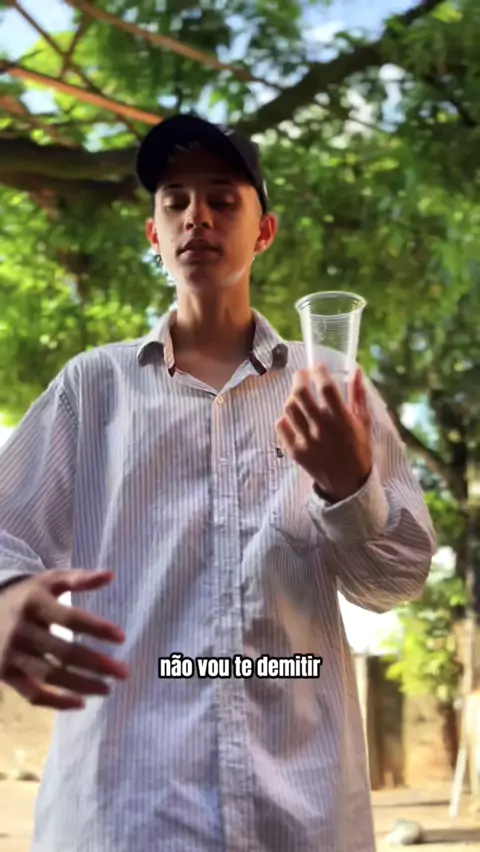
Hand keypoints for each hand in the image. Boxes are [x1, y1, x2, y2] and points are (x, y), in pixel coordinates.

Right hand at [0, 569, 128, 710]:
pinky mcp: (5, 674)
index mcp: (34, 603)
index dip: (97, 628)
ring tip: (108, 689)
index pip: (70, 618)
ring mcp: (11, 655)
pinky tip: (81, 703)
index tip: (122, 637)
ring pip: (50, 676)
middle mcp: (21, 630)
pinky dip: (57, 703)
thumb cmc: (28, 595)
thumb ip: (79, 578)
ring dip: (82, 685)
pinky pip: (32, 694)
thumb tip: (111, 575)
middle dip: (96, 664)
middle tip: (123, 672)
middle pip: (64, 652)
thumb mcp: (50, 580)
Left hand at [276, 364, 372, 503]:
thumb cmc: (358, 450)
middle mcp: (321, 429)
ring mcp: (306, 441)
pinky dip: (286, 417)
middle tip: (302, 375)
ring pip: (289, 407)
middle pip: (300, 393)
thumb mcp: (364, 422)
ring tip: (299, 396)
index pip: (326, 387)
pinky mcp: (294, 451)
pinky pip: (281, 426)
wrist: (347, 484)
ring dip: (293, 397)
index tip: (318, 366)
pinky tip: (295, 417)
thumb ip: (358, 395)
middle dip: (299, 378)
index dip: (319, 372)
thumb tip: (356, 370)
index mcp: (341, 420)